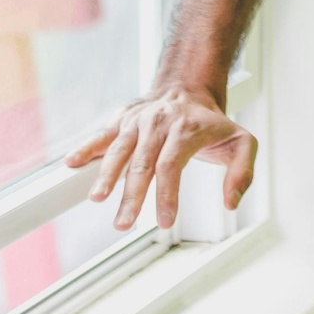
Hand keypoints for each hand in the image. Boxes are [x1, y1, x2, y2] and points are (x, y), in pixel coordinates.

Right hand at [65, 86, 257, 231]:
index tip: (164, 222)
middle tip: (123, 225)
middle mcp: (159, 123)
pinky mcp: (122, 121)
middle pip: (141, 163)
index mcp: (186, 129)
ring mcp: (137, 121)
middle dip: (131, 196)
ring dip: (106, 175)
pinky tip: (71, 162)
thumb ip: (242, 173)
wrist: (188, 88)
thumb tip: (230, 203)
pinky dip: (86, 148)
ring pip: (119, 150)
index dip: (166, 195)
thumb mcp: (242, 143)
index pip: (171, 166)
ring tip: (98, 199)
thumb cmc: (212, 124)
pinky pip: (102, 135)